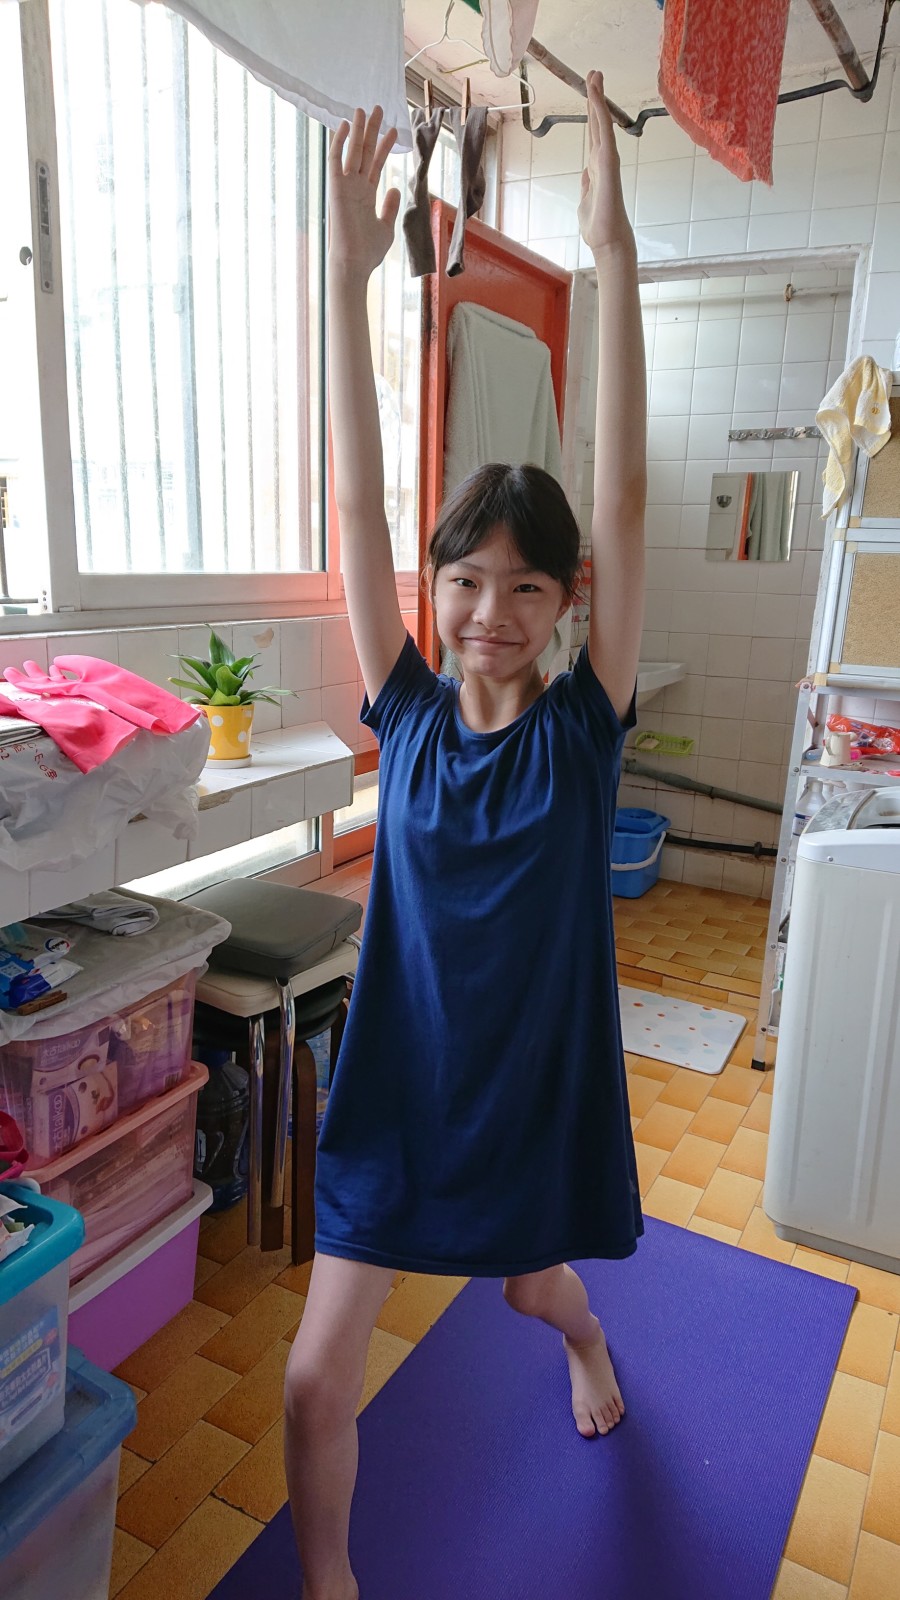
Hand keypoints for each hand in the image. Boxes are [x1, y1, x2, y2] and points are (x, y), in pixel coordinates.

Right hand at [328, 107, 400, 278]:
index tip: (394, 130)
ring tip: (365, 109)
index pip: (375, 163)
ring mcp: (345, 186)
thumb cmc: (368, 251)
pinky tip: (346, 125)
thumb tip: (395, 187)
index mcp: (366, 194)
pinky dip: (339, 141)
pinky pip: (335, 159)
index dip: (384, 146)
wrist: (354, 263)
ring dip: (358, 130)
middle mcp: (355, 186)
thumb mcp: (386, 227)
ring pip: (352, 151)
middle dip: (371, 130)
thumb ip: (390, 206)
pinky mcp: (335, 187)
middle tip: (379, 108)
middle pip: (364, 151)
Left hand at [577, 71, 633, 259]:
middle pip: (598, 122)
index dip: (592, 112)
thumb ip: (586, 185)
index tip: (590, 91)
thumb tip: (585, 174)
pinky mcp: (608, 165)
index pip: (594, 133)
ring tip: (595, 76)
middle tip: (595, 72)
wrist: (608, 243)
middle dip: (596, 97)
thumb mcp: (585, 200)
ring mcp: (607, 161)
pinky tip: (596, 98)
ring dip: (598, 98)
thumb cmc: (599, 226)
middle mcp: (603, 159)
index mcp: (597, 167)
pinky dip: (600, 115)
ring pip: (601, 123)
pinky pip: (604, 134)